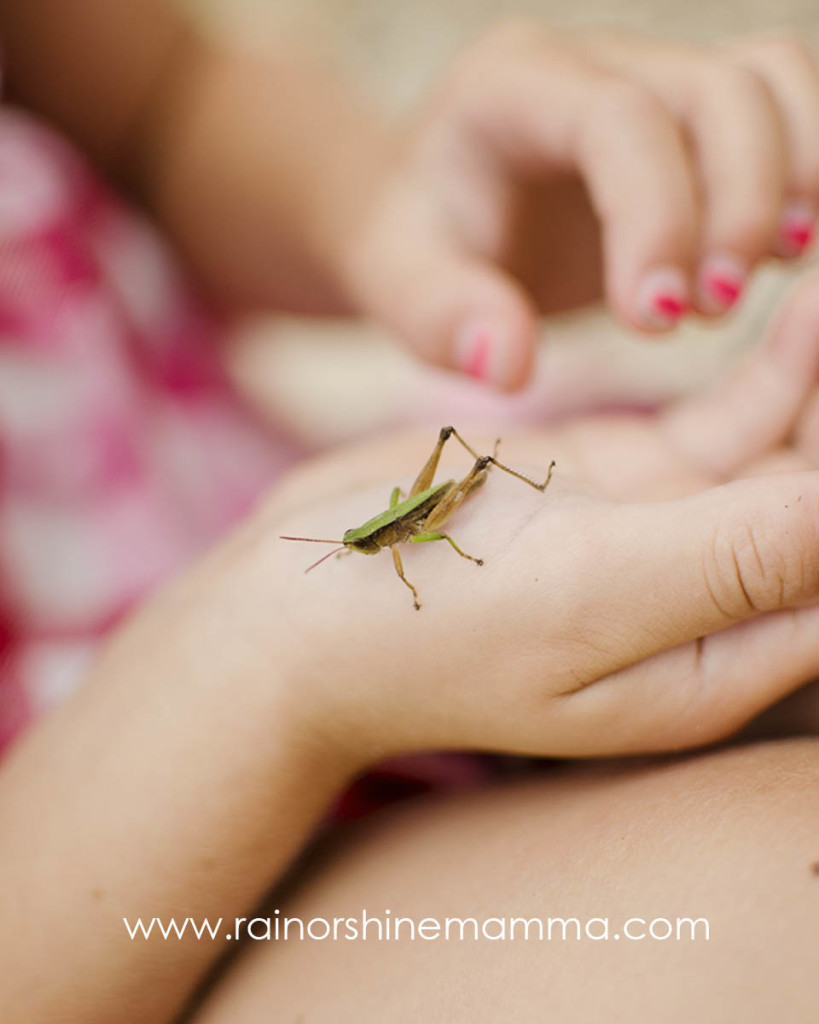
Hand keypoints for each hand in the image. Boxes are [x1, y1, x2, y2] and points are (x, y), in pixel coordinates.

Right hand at [261, 271, 818, 765]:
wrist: (301, 607)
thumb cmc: (428, 624)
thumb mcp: (591, 597)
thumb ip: (741, 556)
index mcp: (719, 664)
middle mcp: (710, 607)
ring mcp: (666, 537)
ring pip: (794, 453)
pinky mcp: (621, 482)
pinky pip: (727, 423)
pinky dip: (775, 369)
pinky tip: (801, 302)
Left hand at [340, 25, 818, 389]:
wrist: (438, 211)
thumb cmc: (420, 246)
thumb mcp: (398, 283)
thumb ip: (440, 316)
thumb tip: (508, 362)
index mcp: (511, 88)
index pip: (617, 120)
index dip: (657, 217)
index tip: (653, 323)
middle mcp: (594, 63)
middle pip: (717, 91)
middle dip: (738, 206)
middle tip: (710, 311)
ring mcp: (652, 77)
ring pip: (770, 83)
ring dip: (793, 182)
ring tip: (763, 275)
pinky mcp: (690, 116)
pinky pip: (780, 110)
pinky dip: (803, 174)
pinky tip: (775, 255)